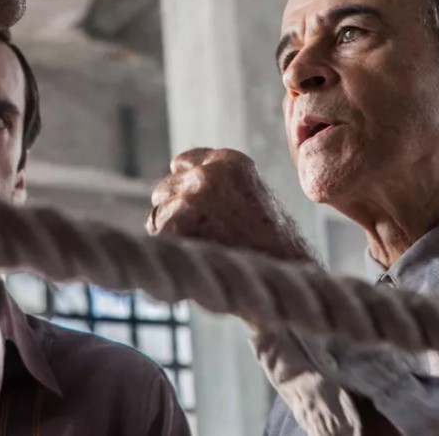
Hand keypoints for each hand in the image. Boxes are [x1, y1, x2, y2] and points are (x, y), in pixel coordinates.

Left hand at [147, 148, 314, 263]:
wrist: (281, 277)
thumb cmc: (273, 246)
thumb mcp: (253, 198)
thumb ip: (221, 187)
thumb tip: (184, 187)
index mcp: (231, 161)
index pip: (182, 162)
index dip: (183, 185)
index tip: (191, 205)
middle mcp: (209, 173)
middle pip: (165, 187)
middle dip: (173, 210)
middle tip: (200, 235)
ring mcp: (192, 197)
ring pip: (157, 213)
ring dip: (170, 232)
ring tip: (203, 249)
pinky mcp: (177, 224)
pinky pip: (157, 236)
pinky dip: (170, 251)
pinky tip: (195, 260)